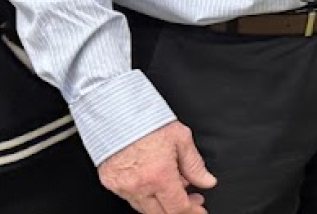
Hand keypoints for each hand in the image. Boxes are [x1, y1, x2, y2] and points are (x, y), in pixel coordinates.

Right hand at [98, 121, 215, 213]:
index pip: (178, 208)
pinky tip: (155, 185)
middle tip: (192, 199)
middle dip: (180, 209)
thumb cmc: (147, 121)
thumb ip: (195, 165)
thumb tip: (206, 181)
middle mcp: (139, 186)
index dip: (192, 211)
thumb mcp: (181, 139)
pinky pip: (130, 198)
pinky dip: (145, 196)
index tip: (200, 210)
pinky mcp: (110, 183)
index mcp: (159, 176)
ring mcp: (122, 187)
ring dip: (162, 204)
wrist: (116, 112)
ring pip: (145, 208)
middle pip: (161, 213)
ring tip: (176, 188)